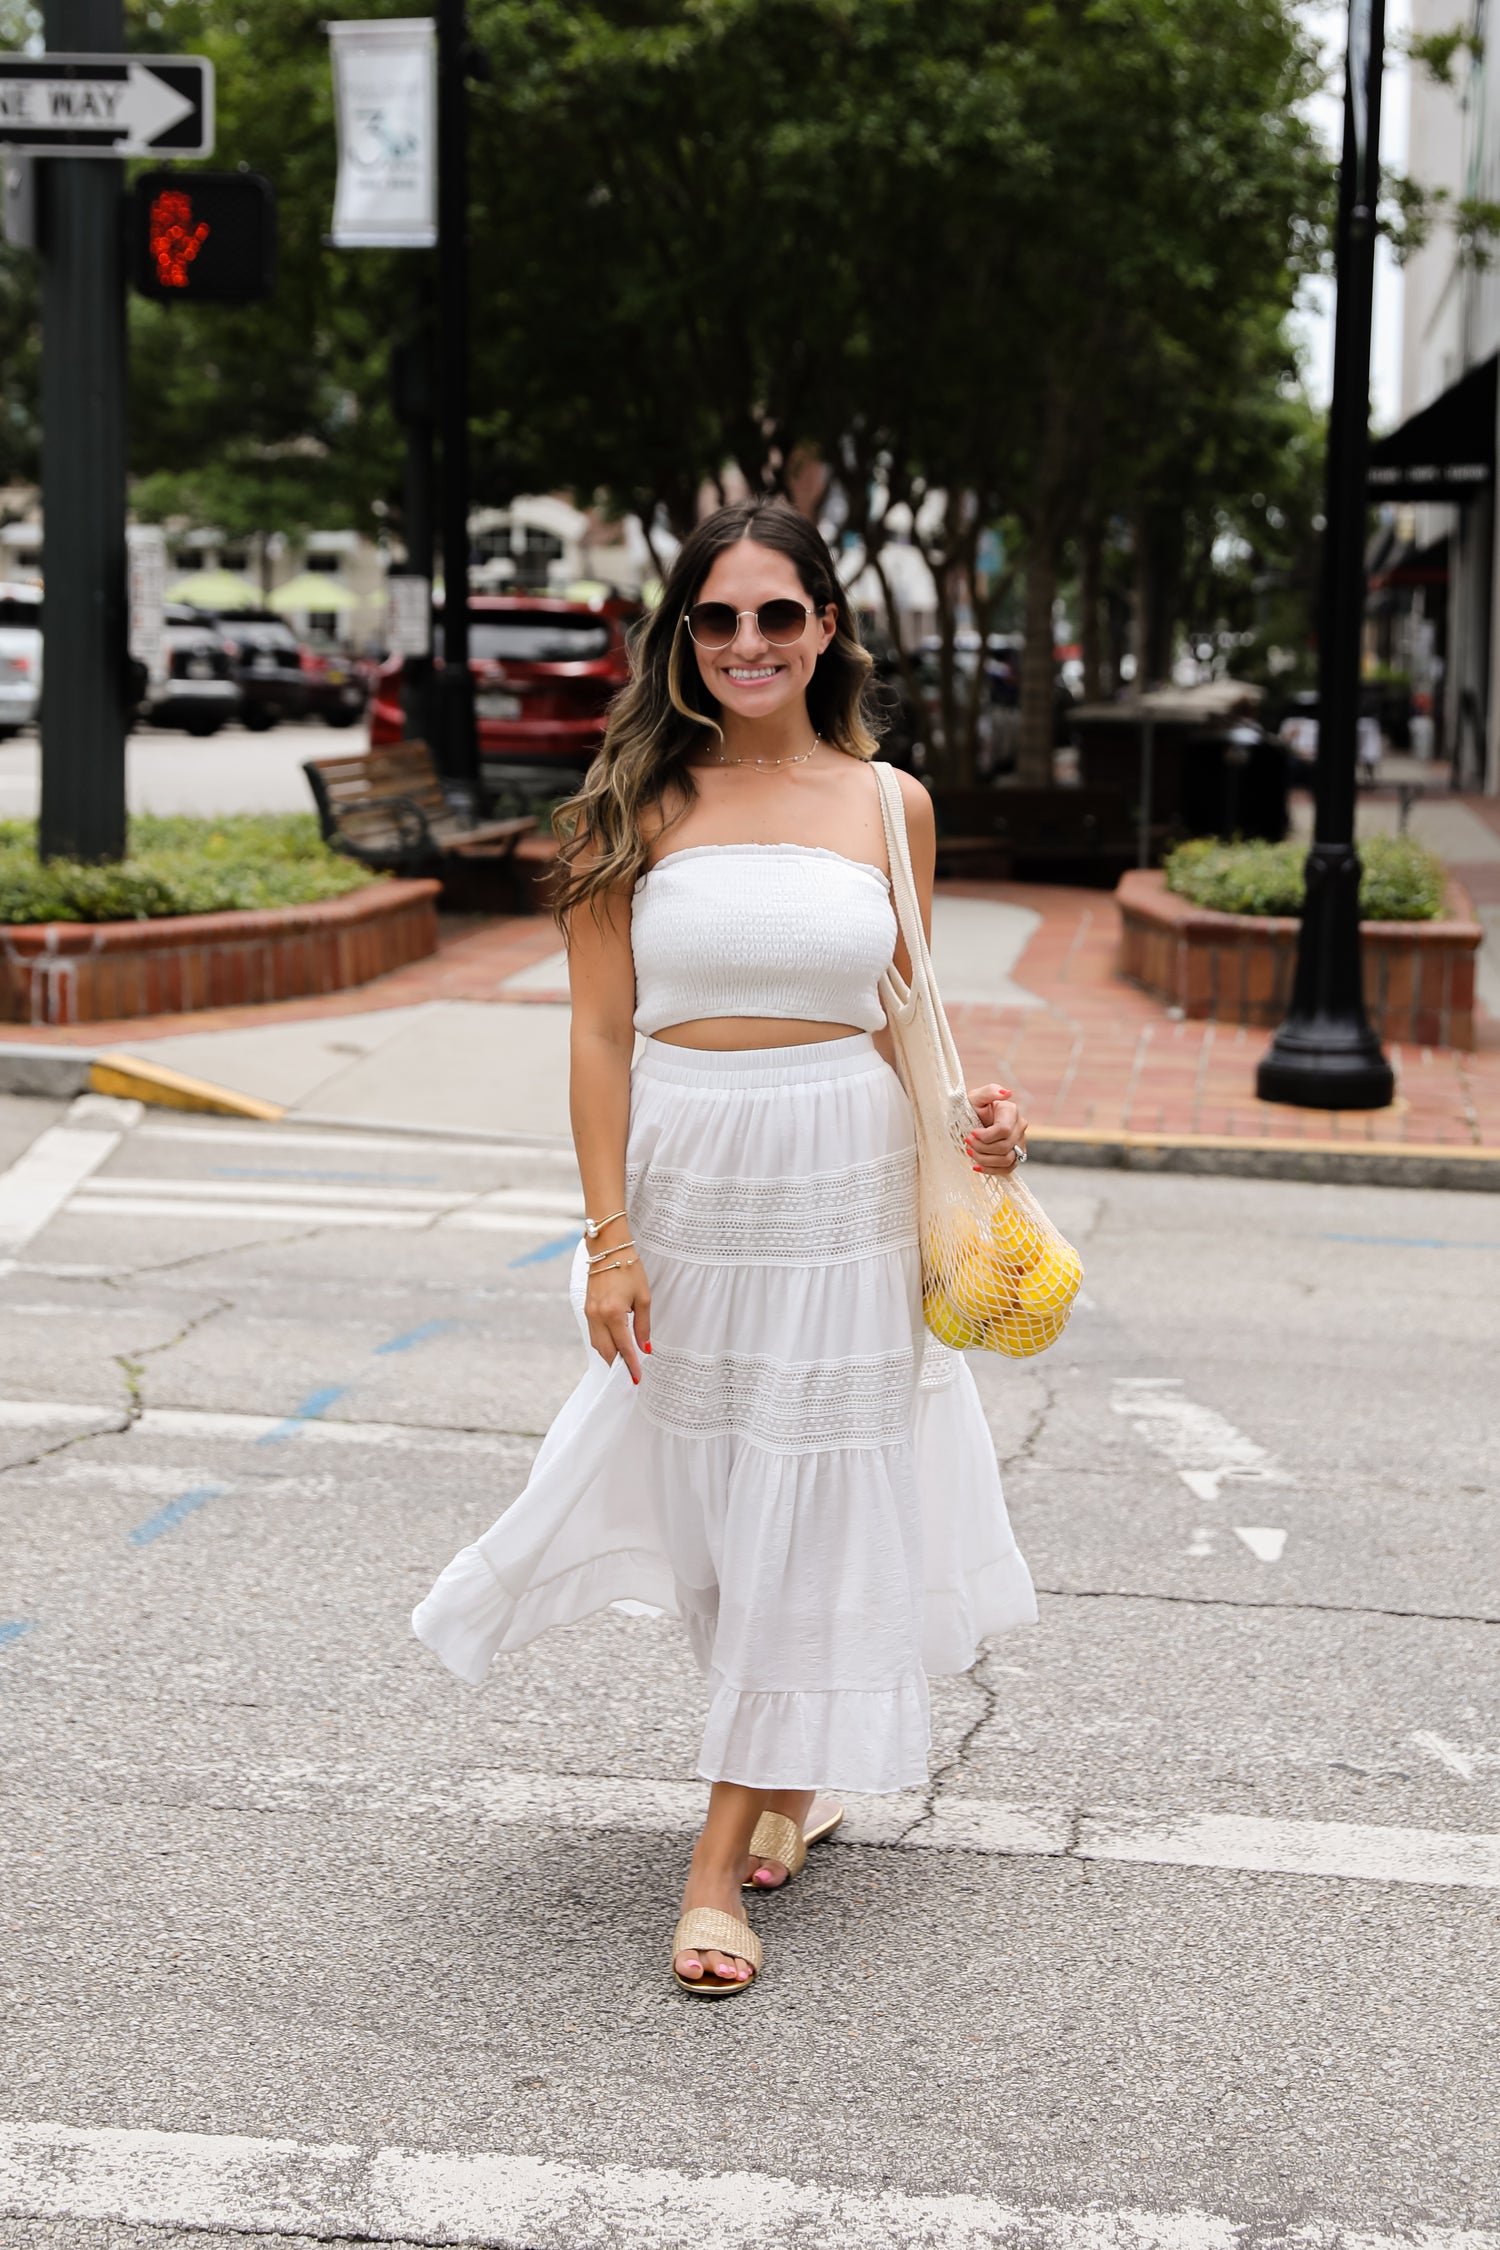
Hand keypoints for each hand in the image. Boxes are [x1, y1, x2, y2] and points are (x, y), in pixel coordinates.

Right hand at [585, 1252, 651, 1383]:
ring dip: (610, 1356)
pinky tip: (614, 1347)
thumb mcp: (643, 1298)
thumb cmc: (629, 1269)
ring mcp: (589, 1313)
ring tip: (623, 1364)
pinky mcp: (587, 1309)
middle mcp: (597, 1316)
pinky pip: (594, 1334)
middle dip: (618, 1366)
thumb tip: (644, 1348)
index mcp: (613, 1313)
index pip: (623, 1347)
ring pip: (597, 1344)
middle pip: (606, 1351)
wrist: (608, 1249)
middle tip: (630, 1376)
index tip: (637, 1378)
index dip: (631, 1364)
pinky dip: (603, 1344)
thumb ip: (643, 1326)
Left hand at [965, 1083, 1026, 1173]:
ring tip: (971, 1152)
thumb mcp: (975, 1097)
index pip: (1003, 1130)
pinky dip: (990, 1170)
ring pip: (1007, 1159)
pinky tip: (977, 1166)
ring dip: (984, 1160)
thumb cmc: (972, 1108)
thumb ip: (990, 1091)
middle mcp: (1019, 1127)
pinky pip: (1007, 1169)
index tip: (971, 1134)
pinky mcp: (1016, 1156)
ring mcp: (1019, 1142)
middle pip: (1004, 1146)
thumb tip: (1007, 1093)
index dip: (986, 1136)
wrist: (969, 1122)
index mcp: (1011, 1111)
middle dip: (982, 1148)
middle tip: (967, 1143)